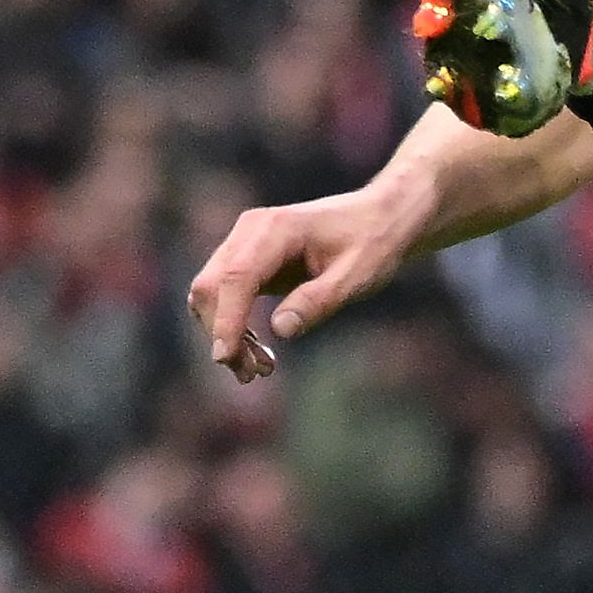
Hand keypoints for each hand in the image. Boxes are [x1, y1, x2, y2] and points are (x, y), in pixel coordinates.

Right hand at [185, 168, 434, 379]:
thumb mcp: (358, 274)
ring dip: (226, 335)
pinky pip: (225, 297)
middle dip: (223, 334)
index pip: (236, 277)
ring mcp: (245, 243)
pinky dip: (234, 326)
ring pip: (212, 295)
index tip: (225, 358)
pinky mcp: (248, 260)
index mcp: (277, 228)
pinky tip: (259, 352)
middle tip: (252, 374)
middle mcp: (251, 231)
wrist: (380, 218)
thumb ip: (320, 299)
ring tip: (260, 369)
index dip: (226, 319)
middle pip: (212, 287)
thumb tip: (280, 329)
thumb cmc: (373, 242)